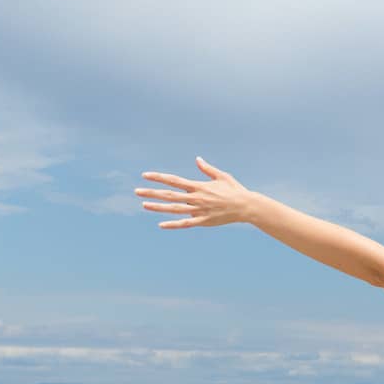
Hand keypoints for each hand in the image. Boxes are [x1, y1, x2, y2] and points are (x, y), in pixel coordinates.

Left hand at [134, 156, 255, 227]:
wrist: (247, 206)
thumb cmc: (235, 190)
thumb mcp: (222, 176)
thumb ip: (207, 169)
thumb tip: (197, 159)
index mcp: (199, 186)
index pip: (174, 180)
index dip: (159, 177)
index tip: (145, 175)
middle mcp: (196, 198)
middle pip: (170, 195)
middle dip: (152, 193)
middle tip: (136, 191)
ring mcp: (199, 210)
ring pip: (174, 209)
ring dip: (158, 207)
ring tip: (144, 205)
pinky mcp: (204, 221)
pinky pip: (186, 224)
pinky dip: (173, 224)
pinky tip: (161, 224)